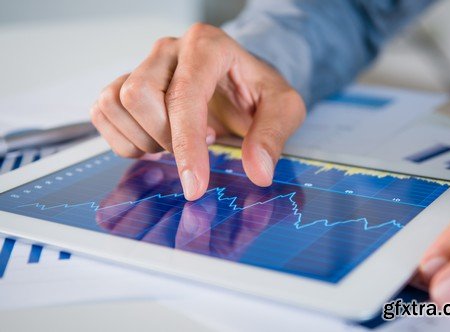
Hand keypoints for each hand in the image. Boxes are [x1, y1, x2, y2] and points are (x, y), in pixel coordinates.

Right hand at [90, 23, 305, 200]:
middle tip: (197, 148)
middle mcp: (169, 50)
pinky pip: (103, 112)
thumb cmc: (258, 91)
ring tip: (177, 142)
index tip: (194, 186)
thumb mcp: (283, 108)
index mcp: (207, 46)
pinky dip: (124, 138)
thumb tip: (258, 172)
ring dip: (143, 138)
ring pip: (114, 103)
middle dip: (165, 138)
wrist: (241, 80)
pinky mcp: (127, 82)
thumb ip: (272, 136)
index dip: (186, 146)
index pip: (183, 96)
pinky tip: (155, 141)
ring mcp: (144, 64)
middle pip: (138, 96)